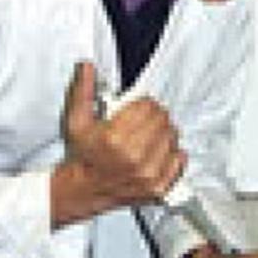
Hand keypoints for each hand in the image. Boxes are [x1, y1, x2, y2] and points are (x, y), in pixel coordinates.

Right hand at [51, 62, 186, 226]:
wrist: (84, 189)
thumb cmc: (83, 157)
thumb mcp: (77, 121)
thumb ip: (84, 91)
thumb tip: (88, 67)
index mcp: (114, 138)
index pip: (147, 106)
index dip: (142, 103)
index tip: (136, 107)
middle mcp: (134, 157)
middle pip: (162, 119)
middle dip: (153, 115)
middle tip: (142, 120)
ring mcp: (148, 174)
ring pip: (172, 136)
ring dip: (163, 132)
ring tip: (148, 136)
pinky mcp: (158, 187)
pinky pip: (180, 159)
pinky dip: (172, 153)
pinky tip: (157, 152)